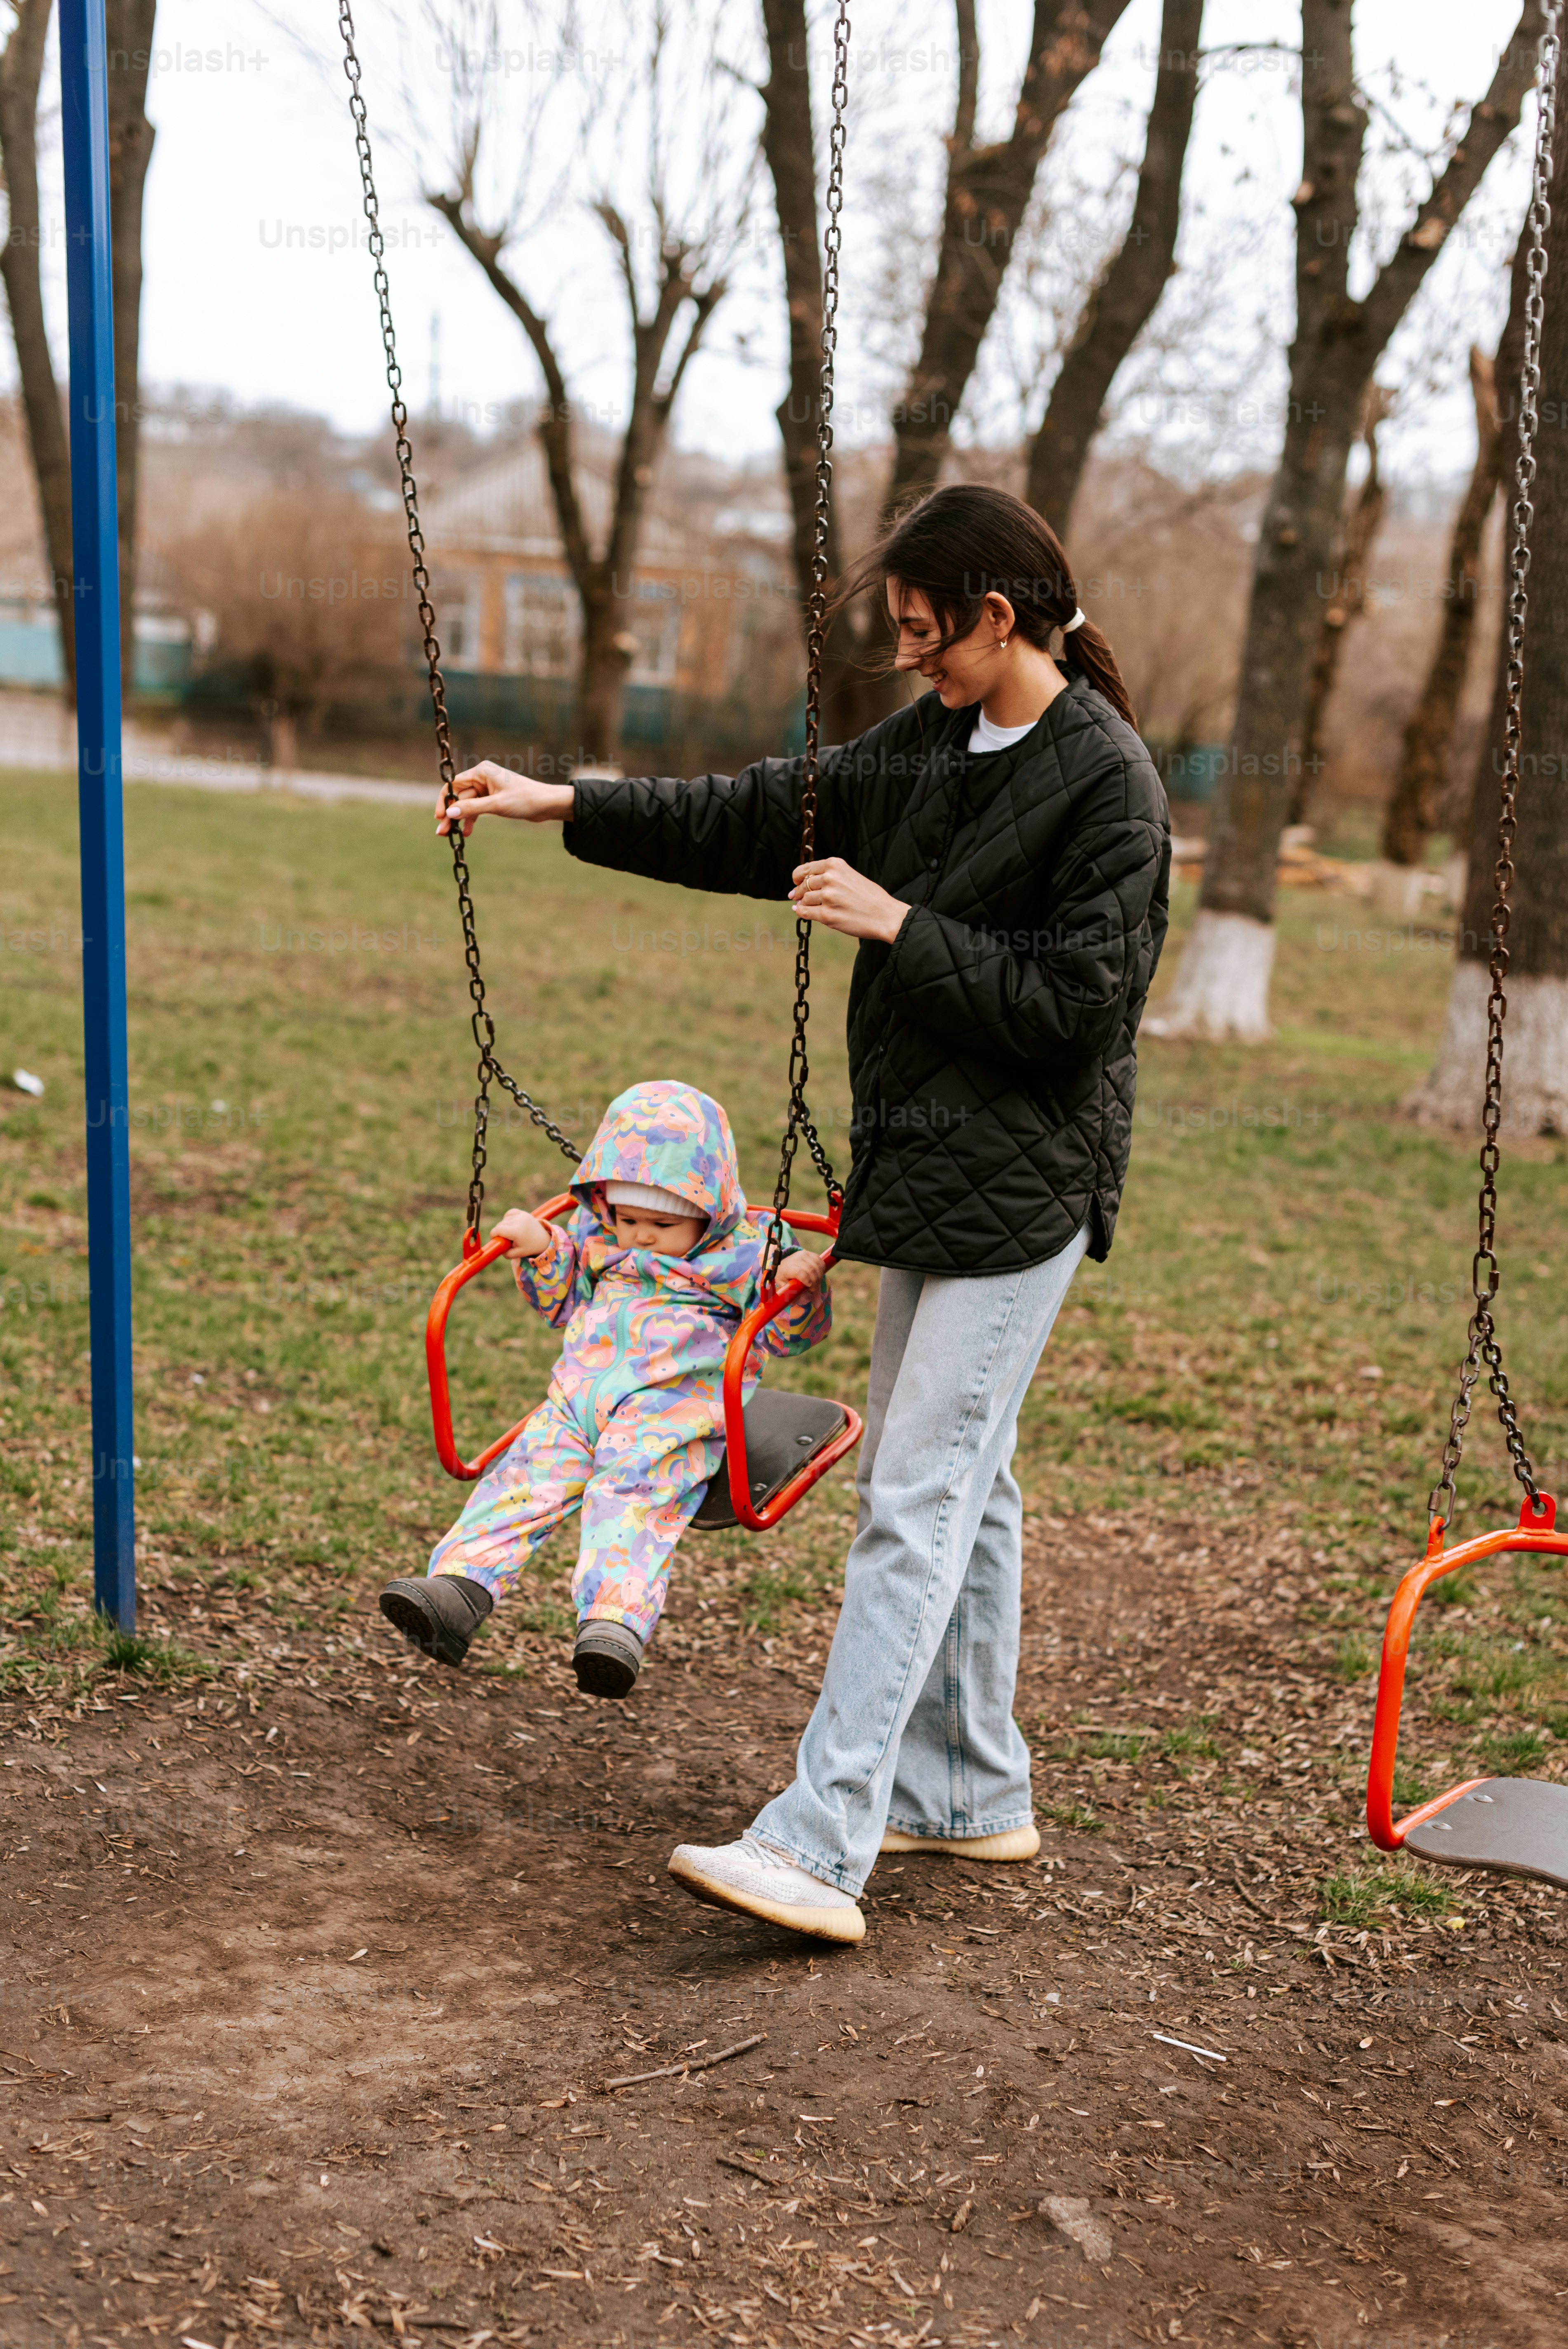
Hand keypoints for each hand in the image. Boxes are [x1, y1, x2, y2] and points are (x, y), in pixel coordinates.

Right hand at [436, 761, 575, 837]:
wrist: (547, 804)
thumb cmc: (525, 799)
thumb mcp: (496, 805)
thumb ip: (472, 808)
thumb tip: (450, 812)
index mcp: (482, 771)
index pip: (454, 785)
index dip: (444, 801)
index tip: (439, 817)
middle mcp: (483, 777)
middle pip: (459, 796)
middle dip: (451, 814)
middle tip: (441, 833)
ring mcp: (488, 788)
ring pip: (467, 804)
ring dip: (460, 819)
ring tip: (452, 836)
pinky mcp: (493, 798)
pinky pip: (477, 809)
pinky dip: (471, 819)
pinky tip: (467, 832)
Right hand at [492, 1207, 552, 1258]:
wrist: (544, 1239)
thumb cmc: (530, 1247)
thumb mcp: (517, 1254)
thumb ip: (504, 1252)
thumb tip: (496, 1246)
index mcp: (517, 1232)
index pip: (498, 1230)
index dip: (493, 1235)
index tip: (494, 1240)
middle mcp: (519, 1221)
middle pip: (500, 1225)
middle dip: (499, 1233)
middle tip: (506, 1240)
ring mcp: (521, 1215)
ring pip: (504, 1220)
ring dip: (504, 1226)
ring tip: (511, 1233)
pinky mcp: (522, 1213)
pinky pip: (509, 1213)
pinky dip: (508, 1218)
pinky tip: (512, 1224)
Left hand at [776, 1248, 827, 1291]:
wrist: (784, 1264)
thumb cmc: (784, 1277)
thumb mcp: (783, 1285)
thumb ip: (789, 1293)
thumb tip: (796, 1301)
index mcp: (787, 1267)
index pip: (800, 1272)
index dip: (807, 1281)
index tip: (810, 1288)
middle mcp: (795, 1259)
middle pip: (810, 1270)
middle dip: (815, 1281)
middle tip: (813, 1289)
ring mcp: (803, 1254)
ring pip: (817, 1266)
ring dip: (819, 1277)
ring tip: (816, 1283)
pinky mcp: (810, 1253)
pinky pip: (820, 1262)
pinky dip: (821, 1270)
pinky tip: (818, 1275)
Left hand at [790, 856, 908, 944]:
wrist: (885, 915)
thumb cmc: (870, 897)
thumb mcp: (850, 876)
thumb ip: (830, 876)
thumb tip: (803, 885)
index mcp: (835, 865)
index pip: (805, 869)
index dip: (797, 876)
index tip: (795, 881)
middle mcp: (830, 878)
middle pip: (804, 885)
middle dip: (799, 891)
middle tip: (796, 896)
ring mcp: (827, 897)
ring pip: (804, 900)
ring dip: (803, 903)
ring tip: (805, 905)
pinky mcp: (827, 915)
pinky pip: (805, 913)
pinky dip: (801, 912)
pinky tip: (800, 912)